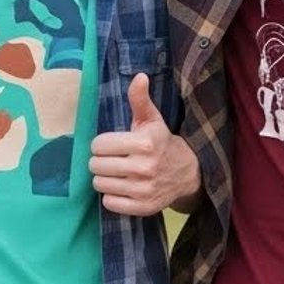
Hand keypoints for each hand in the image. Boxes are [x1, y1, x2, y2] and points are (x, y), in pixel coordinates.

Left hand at [88, 73, 198, 215]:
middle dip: (101, 161)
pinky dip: (112, 196)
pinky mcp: (142, 207)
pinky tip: (122, 188)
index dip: (102, 144)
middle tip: (113, 159)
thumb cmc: (161, 142)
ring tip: (117, 173)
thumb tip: (139, 76)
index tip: (112, 144)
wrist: (187, 172)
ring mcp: (143, 189)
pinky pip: (108, 203)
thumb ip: (140, 99)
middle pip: (96, 165)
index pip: (98, 145)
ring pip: (99, 184)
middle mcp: (143, 167)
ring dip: (104, 179)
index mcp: (143, 143)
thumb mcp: (152, 119)